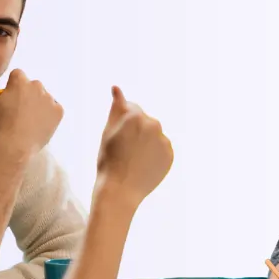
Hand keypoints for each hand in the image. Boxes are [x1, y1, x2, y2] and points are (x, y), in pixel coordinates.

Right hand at [0, 69, 63, 155]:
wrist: (15, 146)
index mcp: (20, 79)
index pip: (17, 77)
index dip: (12, 90)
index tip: (8, 103)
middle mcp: (37, 85)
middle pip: (31, 87)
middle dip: (25, 97)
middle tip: (16, 114)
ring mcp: (50, 98)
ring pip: (42, 99)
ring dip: (36, 106)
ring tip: (25, 121)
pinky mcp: (59, 111)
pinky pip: (53, 111)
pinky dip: (48, 117)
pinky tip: (36, 126)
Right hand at [95, 86, 173, 204]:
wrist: (120, 191)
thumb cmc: (108, 160)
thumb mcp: (108, 131)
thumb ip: (116, 107)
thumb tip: (117, 88)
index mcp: (137, 116)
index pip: (132, 109)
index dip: (122, 123)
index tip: (117, 137)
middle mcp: (155, 125)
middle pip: (144, 121)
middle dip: (136, 130)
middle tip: (124, 149)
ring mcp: (164, 141)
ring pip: (153, 135)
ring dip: (146, 141)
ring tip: (133, 158)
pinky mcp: (170, 155)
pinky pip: (161, 149)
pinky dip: (154, 154)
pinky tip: (142, 164)